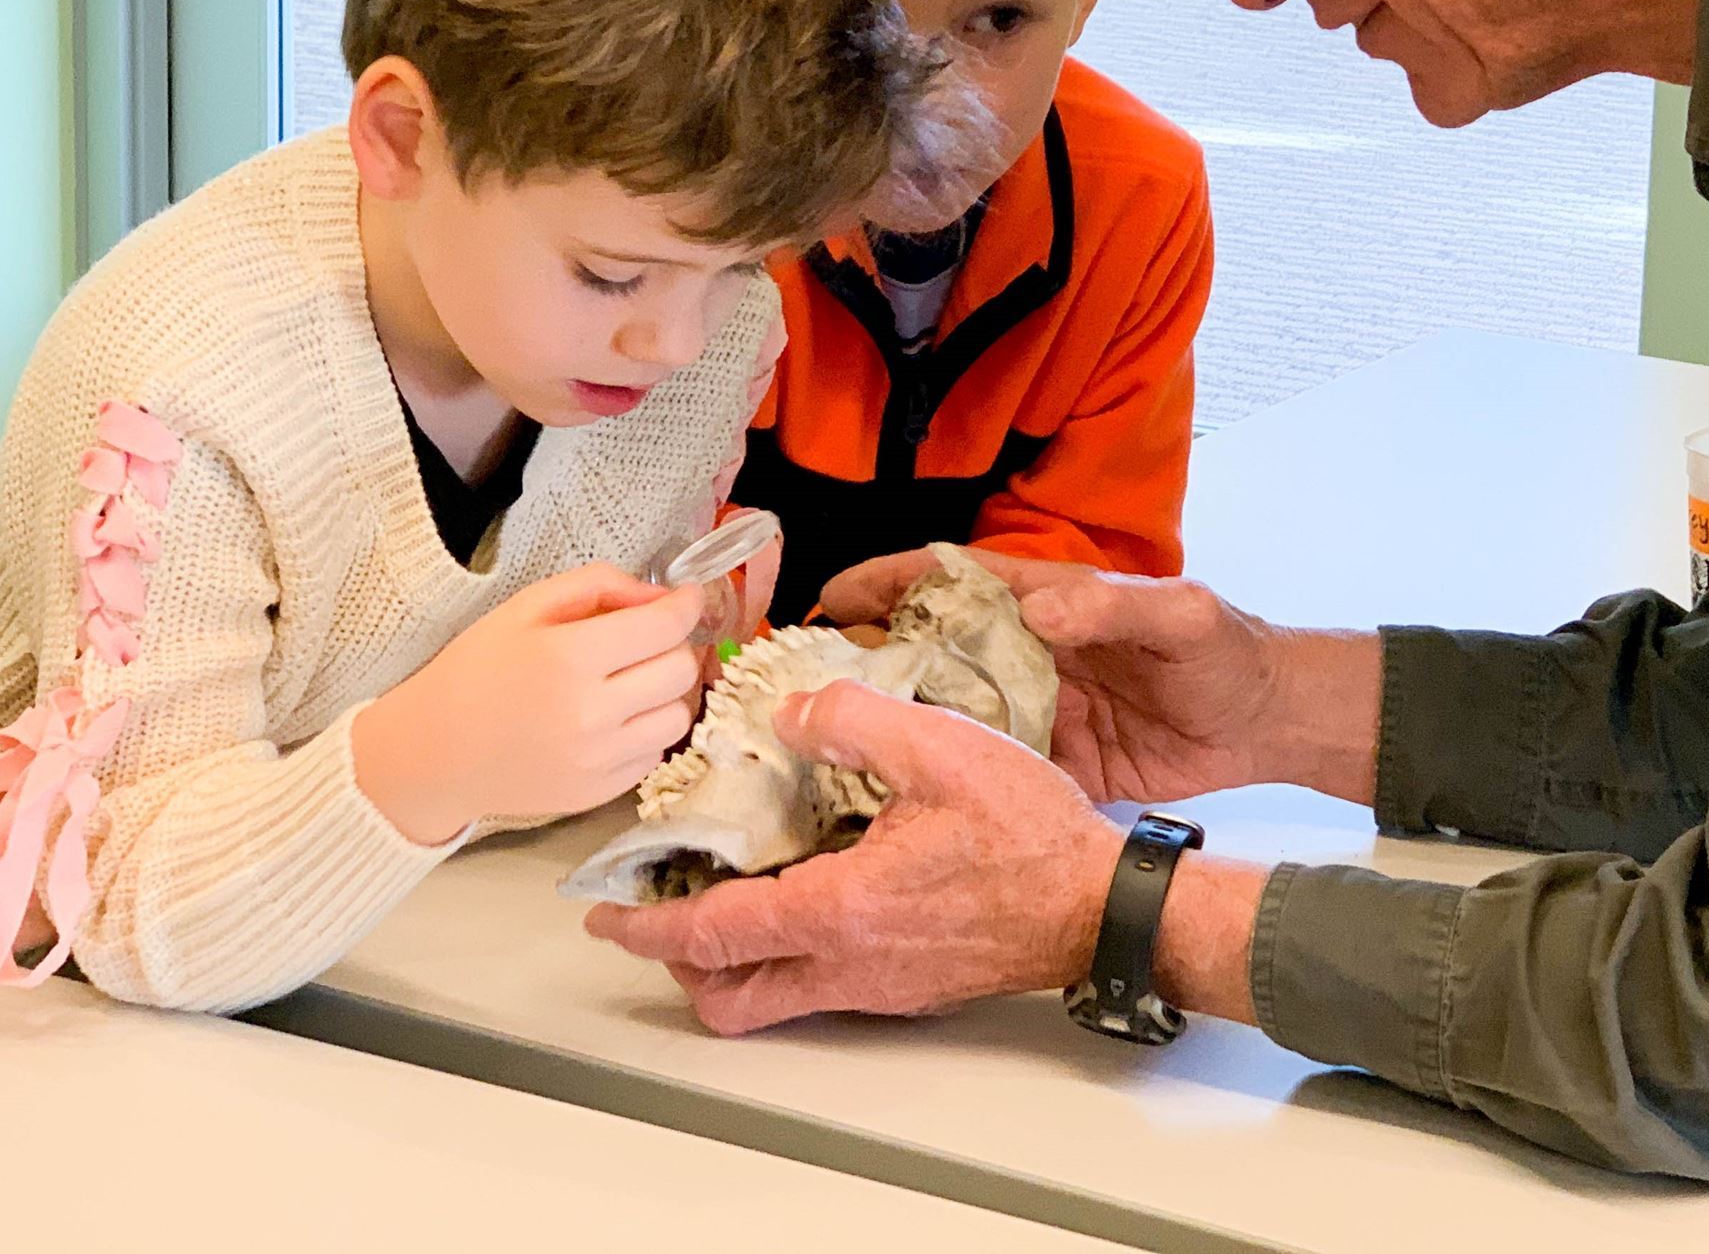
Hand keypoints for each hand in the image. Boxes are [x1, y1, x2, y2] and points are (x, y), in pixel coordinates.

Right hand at [354, 564, 705, 844]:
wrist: (433, 752)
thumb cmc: (477, 670)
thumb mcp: (526, 606)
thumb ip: (599, 584)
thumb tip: (660, 595)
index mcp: (569, 658)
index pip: (665, 626)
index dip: (686, 606)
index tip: (686, 598)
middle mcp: (589, 714)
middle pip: (680, 670)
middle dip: (673, 646)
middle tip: (648, 641)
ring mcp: (596, 760)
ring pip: (678, 716)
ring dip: (665, 693)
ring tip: (631, 683)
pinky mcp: (597, 793)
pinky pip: (654, 755)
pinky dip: (644, 732)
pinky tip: (610, 720)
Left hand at [585, 679, 1118, 1031]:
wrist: (1100, 904)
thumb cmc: (1030, 836)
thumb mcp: (940, 748)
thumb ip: (852, 720)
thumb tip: (788, 710)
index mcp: (838, 910)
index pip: (711, 934)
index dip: (645, 925)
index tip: (608, 910)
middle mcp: (848, 963)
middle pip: (727, 997)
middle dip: (679, 962)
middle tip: (665, 911)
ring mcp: (880, 985)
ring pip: (775, 998)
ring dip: (736, 960)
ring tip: (734, 899)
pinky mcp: (909, 987)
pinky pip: (823, 986)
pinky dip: (792, 954)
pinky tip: (815, 895)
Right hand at [820, 548, 1336, 802]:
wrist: (1266, 723)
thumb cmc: (1226, 651)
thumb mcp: (1180, 616)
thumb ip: (1117, 605)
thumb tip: (1043, 604)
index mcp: (1047, 601)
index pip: (951, 579)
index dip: (888, 582)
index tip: (828, 598)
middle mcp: (1027, 653)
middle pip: (929, 647)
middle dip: (864, 658)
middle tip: (798, 687)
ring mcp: (1034, 710)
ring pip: (945, 712)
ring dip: (891, 723)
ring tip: (821, 750)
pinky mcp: (1051, 765)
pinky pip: (984, 770)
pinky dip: (940, 782)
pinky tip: (893, 805)